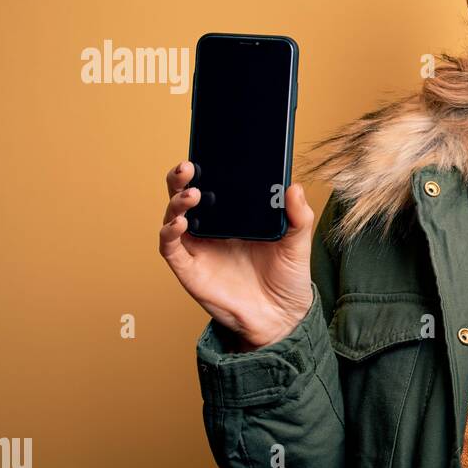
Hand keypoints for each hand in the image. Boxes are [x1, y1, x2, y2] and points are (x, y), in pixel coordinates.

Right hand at [158, 160, 314, 350]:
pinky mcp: (189, 269)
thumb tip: (294, 187)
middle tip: (189, 165)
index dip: (205, 167)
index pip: (213, 184)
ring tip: (192, 193)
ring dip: (176, 201)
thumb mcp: (297, 243)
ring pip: (173, 215)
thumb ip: (298, 216)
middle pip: (185, 194)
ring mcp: (198, 247)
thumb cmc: (286, 278)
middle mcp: (211, 227)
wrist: (280, 317)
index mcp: (233, 215)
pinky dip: (169, 232)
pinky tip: (180, 223)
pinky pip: (170, 247)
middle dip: (181, 177)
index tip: (206, 150)